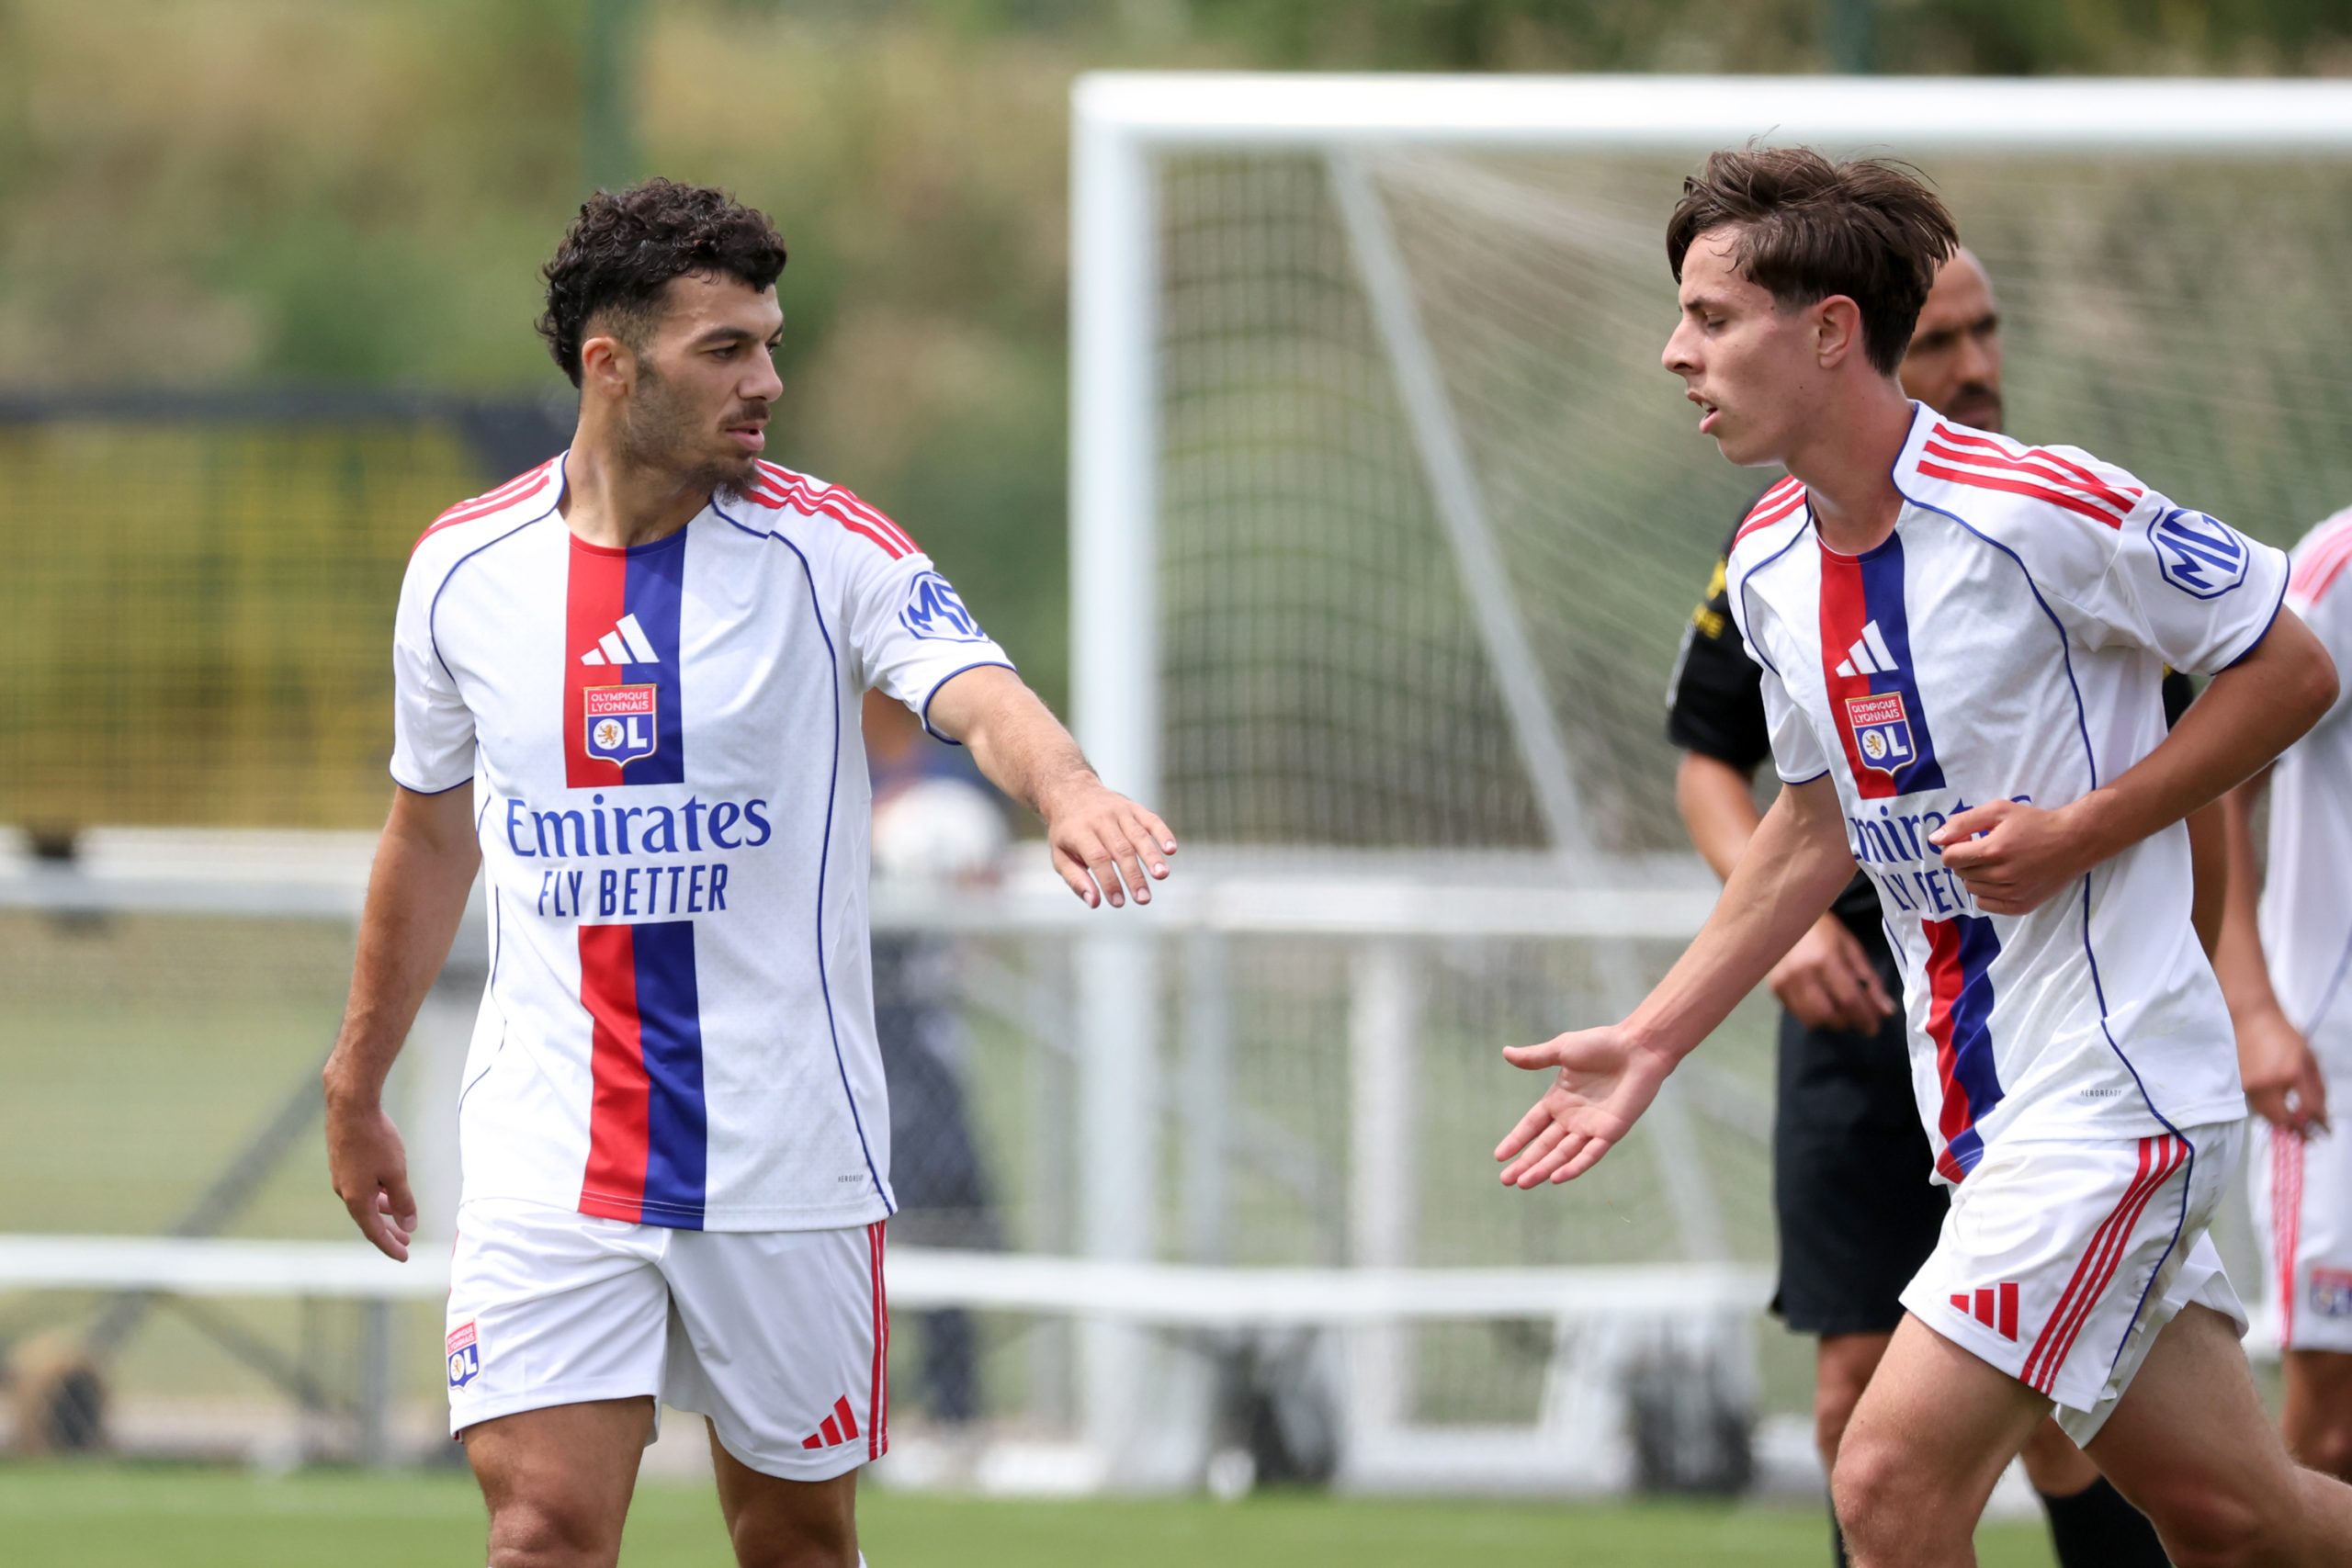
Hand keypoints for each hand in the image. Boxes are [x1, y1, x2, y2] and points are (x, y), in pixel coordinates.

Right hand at [325, 1089, 418, 1260]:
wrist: (350, 1106)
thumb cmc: (375, 1139)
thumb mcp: (396, 1173)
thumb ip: (403, 1201)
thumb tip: (408, 1225)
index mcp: (357, 1198)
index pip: (374, 1232)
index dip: (390, 1246)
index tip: (404, 1257)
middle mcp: (344, 1191)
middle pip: (368, 1219)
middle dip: (388, 1232)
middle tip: (406, 1242)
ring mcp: (341, 1176)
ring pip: (365, 1201)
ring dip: (383, 1211)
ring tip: (400, 1217)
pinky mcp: (342, 1162)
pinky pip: (361, 1187)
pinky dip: (376, 1195)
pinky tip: (387, 1190)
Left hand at [1040, 777, 1176, 908]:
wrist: (1072, 791)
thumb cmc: (1067, 832)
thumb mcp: (1060, 855)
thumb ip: (1076, 880)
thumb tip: (1094, 902)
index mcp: (1079, 831)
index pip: (1098, 858)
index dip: (1110, 881)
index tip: (1119, 902)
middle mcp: (1101, 819)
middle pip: (1121, 849)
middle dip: (1134, 876)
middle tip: (1144, 899)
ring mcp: (1119, 811)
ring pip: (1138, 835)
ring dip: (1152, 856)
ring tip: (1162, 875)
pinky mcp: (1134, 807)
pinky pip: (1151, 820)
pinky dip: (1163, 833)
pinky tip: (1171, 849)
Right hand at [1493, 1025, 1672, 1188]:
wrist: (1638, 1048)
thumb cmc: (1602, 1044)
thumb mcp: (1562, 1049)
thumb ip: (1535, 1057)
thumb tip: (1505, 1053)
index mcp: (1559, 1100)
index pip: (1532, 1126)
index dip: (1516, 1141)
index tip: (1499, 1156)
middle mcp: (1572, 1118)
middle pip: (1544, 1146)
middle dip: (1525, 1163)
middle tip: (1506, 1180)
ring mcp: (1591, 1127)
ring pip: (1563, 1154)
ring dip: (1544, 1169)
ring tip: (1524, 1182)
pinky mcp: (1610, 1132)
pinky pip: (1590, 1154)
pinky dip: (1574, 1167)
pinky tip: (1556, 1178)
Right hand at [1769, 916, 1896, 1032]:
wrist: (1786, 916)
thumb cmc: (1824, 929)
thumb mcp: (1852, 949)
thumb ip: (1870, 981)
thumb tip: (1886, 1011)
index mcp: (1825, 959)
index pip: (1849, 1000)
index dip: (1864, 1018)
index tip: (1874, 1027)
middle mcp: (1802, 973)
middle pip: (1829, 1015)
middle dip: (1848, 1022)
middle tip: (1858, 1017)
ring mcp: (1784, 982)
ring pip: (1811, 1020)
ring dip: (1830, 1021)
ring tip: (1839, 1010)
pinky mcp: (1774, 988)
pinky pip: (1798, 1014)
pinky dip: (1813, 1015)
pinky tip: (1820, 1002)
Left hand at [1929, 798, 2090, 915]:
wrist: (2075, 841)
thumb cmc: (2035, 822)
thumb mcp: (1998, 810)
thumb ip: (1963, 822)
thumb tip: (1934, 839)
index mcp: (1993, 850)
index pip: (1949, 858)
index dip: (1954, 847)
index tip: (1969, 840)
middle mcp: (2001, 876)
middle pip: (1960, 873)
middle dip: (1966, 859)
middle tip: (1986, 848)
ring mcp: (2012, 894)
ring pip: (1972, 889)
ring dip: (1976, 875)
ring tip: (1997, 862)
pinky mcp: (2021, 906)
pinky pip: (1986, 904)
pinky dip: (1987, 893)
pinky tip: (2001, 878)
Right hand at [2238, 1006, 2329, 1136]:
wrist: (2251, 1019)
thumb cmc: (2282, 1035)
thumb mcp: (2309, 1059)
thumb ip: (2317, 1089)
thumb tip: (2320, 1114)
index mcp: (2292, 1073)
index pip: (2308, 1109)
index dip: (2319, 1124)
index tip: (2325, 1130)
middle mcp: (2269, 1082)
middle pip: (2283, 1120)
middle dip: (2297, 1130)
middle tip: (2308, 1135)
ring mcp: (2251, 1084)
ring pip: (2267, 1117)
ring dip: (2282, 1122)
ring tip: (2293, 1121)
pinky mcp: (2240, 1085)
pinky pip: (2256, 1107)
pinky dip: (2268, 1111)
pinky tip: (2277, 1107)